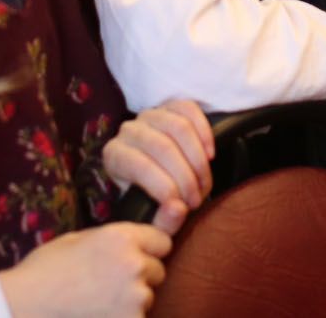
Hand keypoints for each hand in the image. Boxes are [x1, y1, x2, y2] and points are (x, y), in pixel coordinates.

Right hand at [0, 223, 172, 317]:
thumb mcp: (78, 239)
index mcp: (121, 237)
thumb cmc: (44, 272)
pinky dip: (124, 317)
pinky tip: (98, 314)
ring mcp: (134, 297)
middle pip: (157, 271)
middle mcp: (133, 264)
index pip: (162, 241)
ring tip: (99, 302)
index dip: (148, 250)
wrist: (23, 306)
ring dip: (131, 301)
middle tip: (109, 284)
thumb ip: (114, 239)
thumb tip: (136, 243)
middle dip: (141, 277)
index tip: (137, 257)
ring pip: (147, 298)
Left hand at [103, 99, 215, 233]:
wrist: (155, 176)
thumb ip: (162, 220)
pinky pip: (191, 110)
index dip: (165, 187)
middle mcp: (129, 130)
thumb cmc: (150, 199)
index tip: (183, 206)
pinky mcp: (171, 106)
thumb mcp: (149, 217)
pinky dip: (204, 133)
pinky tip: (210, 156)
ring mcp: (150, 114)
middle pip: (163, 146)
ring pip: (180, 127)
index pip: (141, 166)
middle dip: (186, 177)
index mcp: (115, 155)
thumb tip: (178, 208)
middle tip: (197, 199)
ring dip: (198, 159)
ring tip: (204, 183)